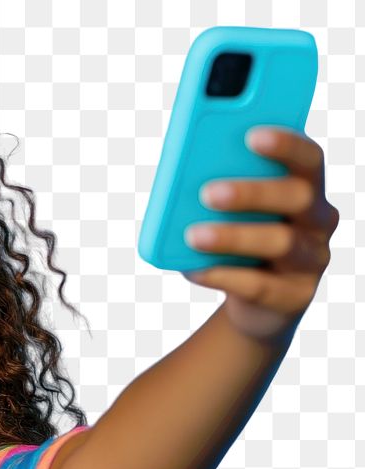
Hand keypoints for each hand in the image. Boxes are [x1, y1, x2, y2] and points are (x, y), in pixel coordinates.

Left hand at [182, 126, 339, 343]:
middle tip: (208, 192)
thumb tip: (180, 178)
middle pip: (298, 197)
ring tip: (193, 235)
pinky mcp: (294, 296)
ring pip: (280, 243)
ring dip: (233, 236)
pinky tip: (194, 270)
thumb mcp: (233, 213)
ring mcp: (312, 260)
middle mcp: (319, 221)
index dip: (287, 144)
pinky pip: (258, 285)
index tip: (252, 135)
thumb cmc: (242, 242)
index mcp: (307, 188)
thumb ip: (220, 189)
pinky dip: (222, 275)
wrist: (258, 303)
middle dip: (253, 192)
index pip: (309, 159)